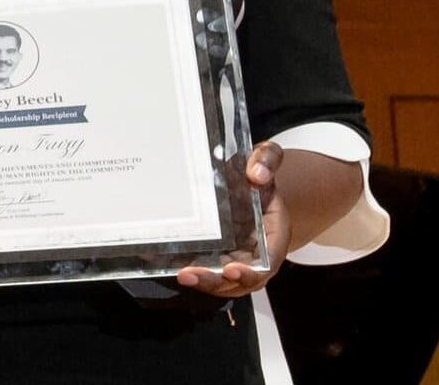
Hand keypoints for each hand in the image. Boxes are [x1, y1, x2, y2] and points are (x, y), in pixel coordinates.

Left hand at [177, 140, 289, 298]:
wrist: (249, 180)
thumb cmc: (257, 171)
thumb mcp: (266, 158)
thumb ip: (266, 160)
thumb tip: (257, 174)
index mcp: (273, 233)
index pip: (268, 260)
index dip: (251, 270)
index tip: (231, 270)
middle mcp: (255, 251)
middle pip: (240, 278)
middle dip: (215, 280)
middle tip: (190, 275)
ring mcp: (235, 256)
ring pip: (221, 280)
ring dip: (202, 281)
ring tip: (180, 274)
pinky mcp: (217, 255)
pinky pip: (206, 268)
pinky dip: (191, 270)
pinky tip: (165, 264)